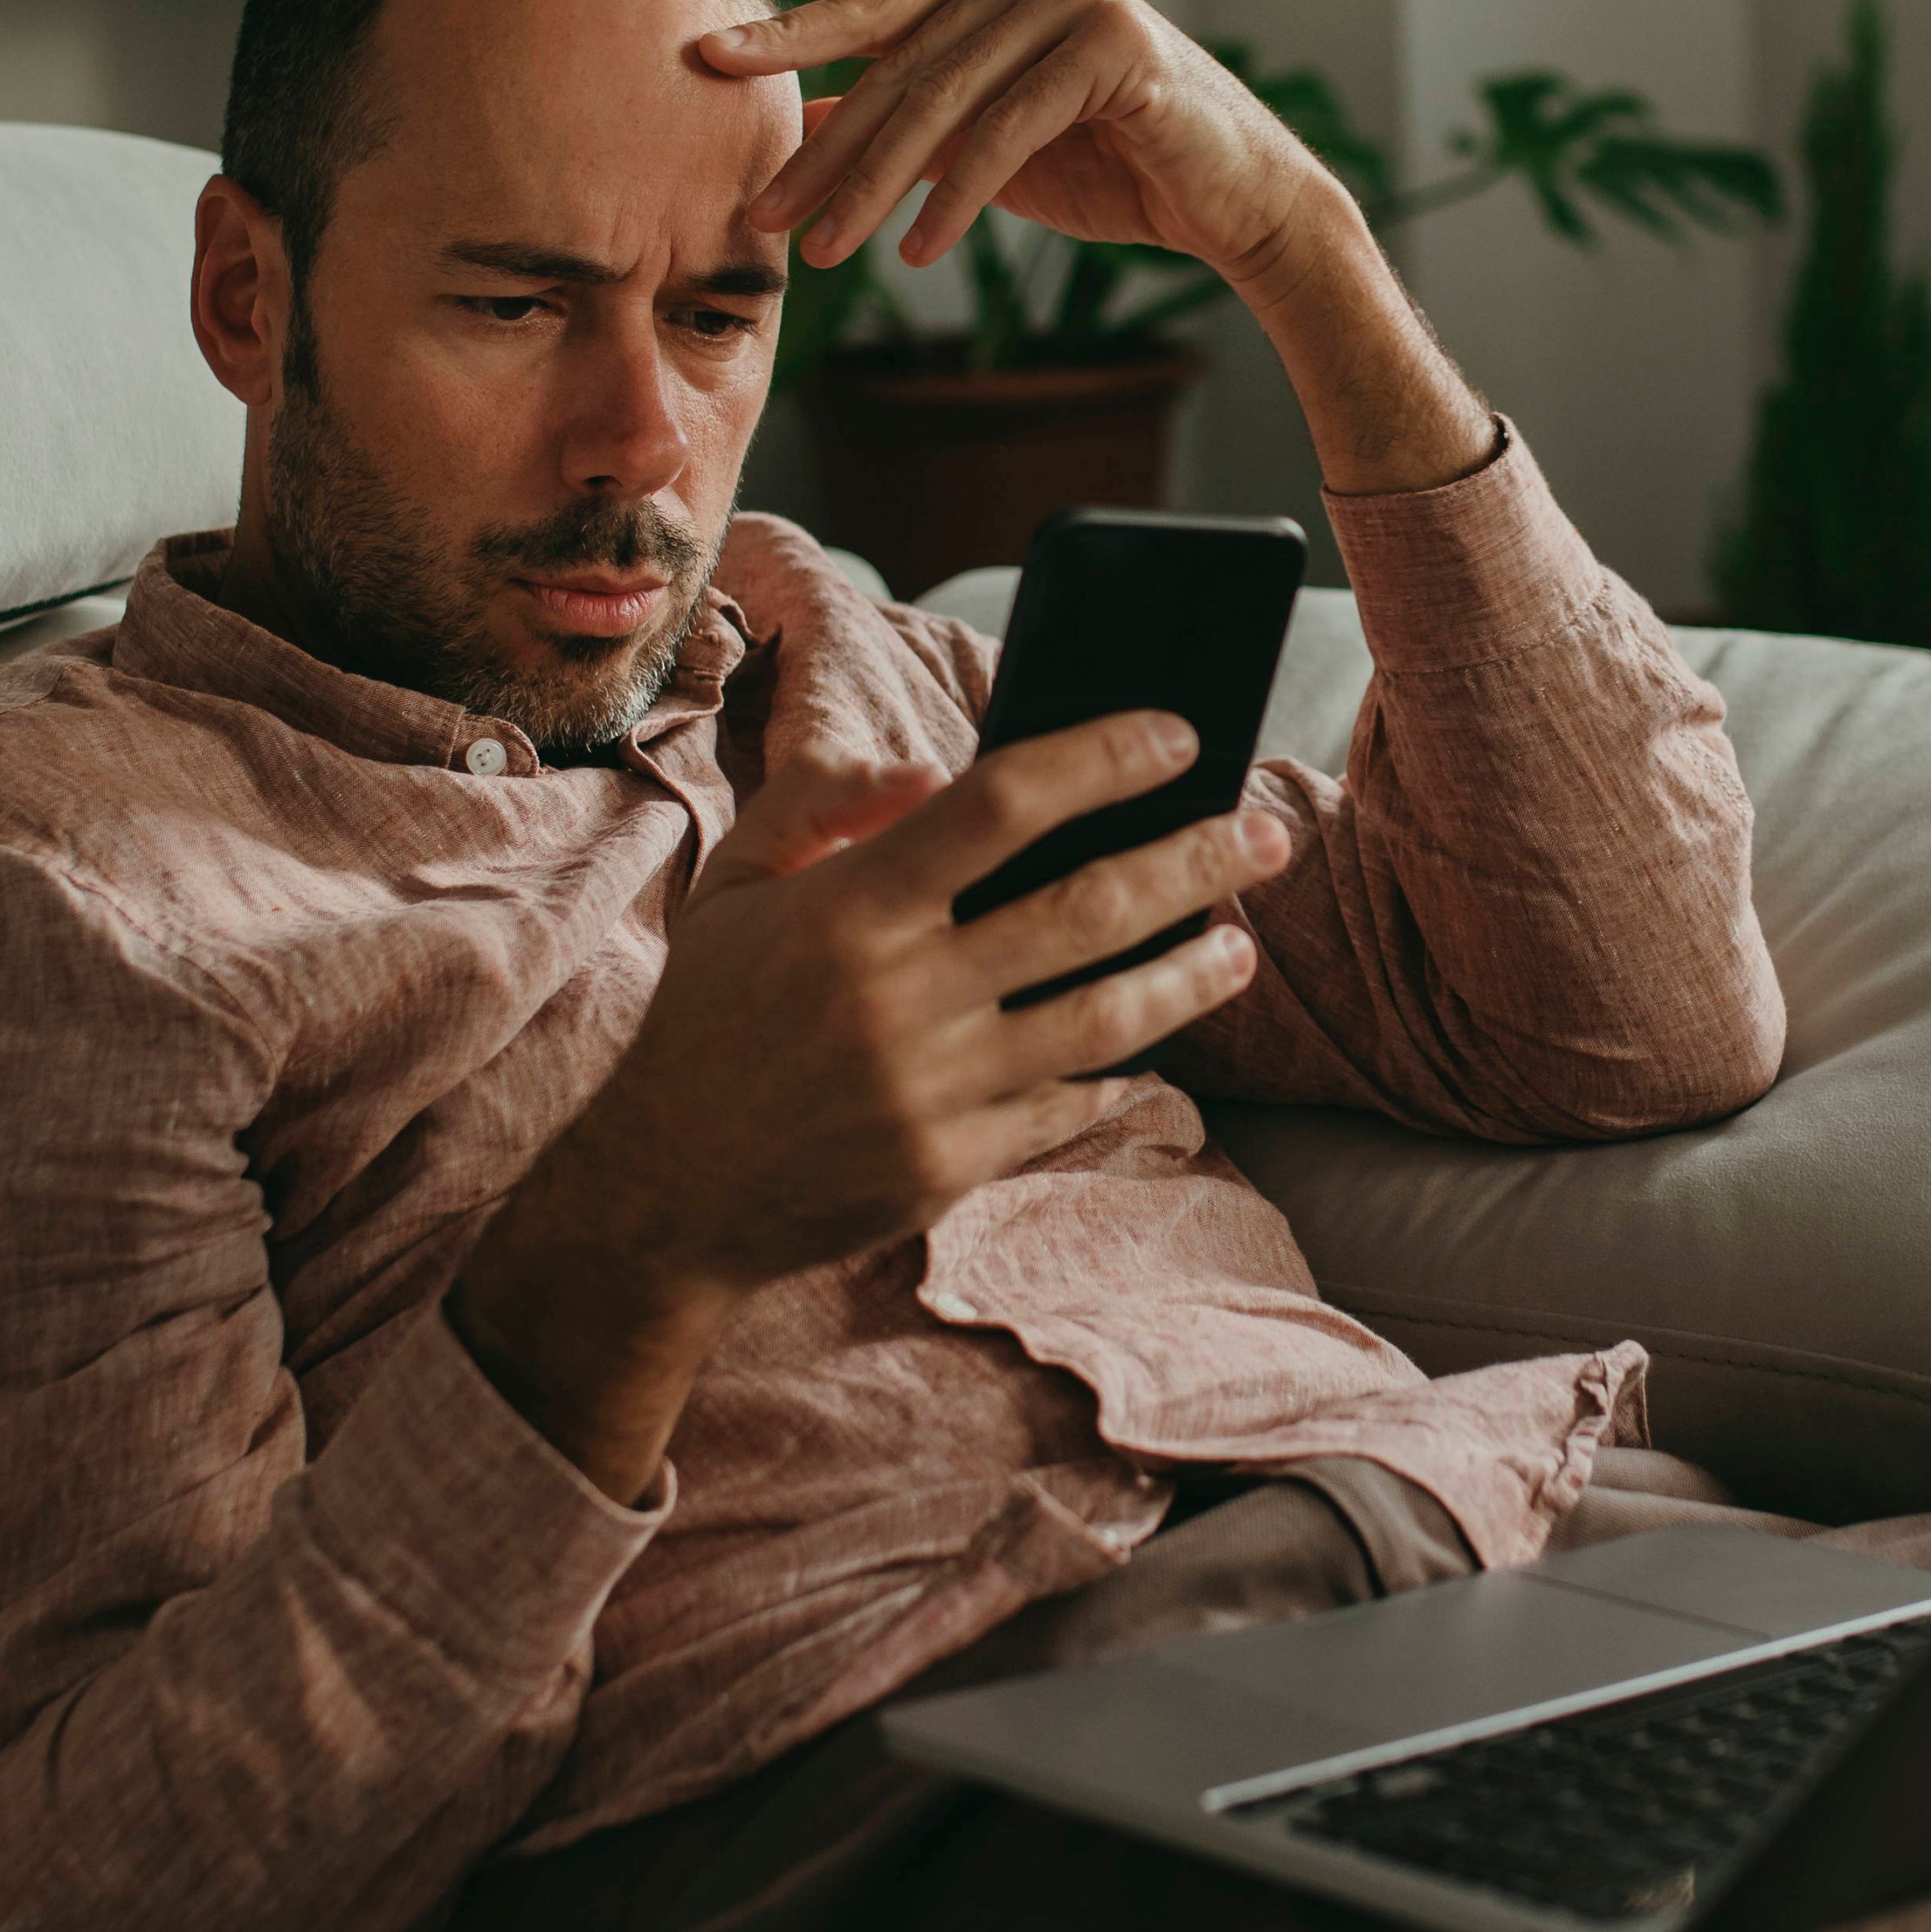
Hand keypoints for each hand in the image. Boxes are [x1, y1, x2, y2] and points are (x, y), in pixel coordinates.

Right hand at [447, 711, 1292, 1497]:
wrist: (666, 1195)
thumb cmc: (708, 1019)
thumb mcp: (733, 885)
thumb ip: (820, 803)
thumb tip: (930, 766)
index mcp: (847, 908)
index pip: (1000, 806)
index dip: (1100, 761)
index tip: (1177, 736)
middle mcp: (899, 995)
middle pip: (1083, 907)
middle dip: (1192, 862)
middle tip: (1265, 834)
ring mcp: (931, 1088)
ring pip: (1102, 1018)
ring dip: (1189, 974)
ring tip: (1243, 944)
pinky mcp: (950, 1166)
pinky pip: (1067, 1106)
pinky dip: (1121, 1070)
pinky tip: (1157, 1037)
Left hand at [699, 0, 1333, 289]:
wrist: (1235, 201)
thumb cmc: (1114, 166)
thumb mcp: (988, 139)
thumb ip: (912, 116)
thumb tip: (801, 122)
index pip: (873, 6)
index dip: (788, 36)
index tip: (706, 60)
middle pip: (902, 66)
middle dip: (826, 149)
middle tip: (761, 214)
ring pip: (946, 100)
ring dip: (875, 186)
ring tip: (825, 253)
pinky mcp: (1117, 46)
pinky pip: (1009, 130)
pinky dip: (957, 196)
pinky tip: (918, 249)